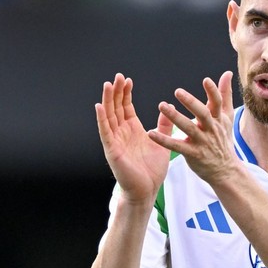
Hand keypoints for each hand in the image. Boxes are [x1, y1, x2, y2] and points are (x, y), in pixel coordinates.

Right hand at [95, 73, 172, 203]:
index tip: (127, 80)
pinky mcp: (112, 150)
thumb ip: (163, 126)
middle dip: (117, 92)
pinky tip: (99, 106)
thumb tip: (168, 109)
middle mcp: (122, 133)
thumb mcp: (161, 142)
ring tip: (108, 85)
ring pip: (109, 116)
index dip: (126, 93)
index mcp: (133, 130)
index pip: (126, 107)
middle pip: (116, 108)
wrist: (147, 190)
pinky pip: (105, 132)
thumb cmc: (152, 170)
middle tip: (118, 76)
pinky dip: (102, 119)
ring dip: (108, 100)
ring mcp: (115, 141)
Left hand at [147, 71, 236, 186]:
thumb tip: (227, 73)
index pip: (217, 103)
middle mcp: (211, 129)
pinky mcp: (193, 154)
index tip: (206, 80)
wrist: (225, 170)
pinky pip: (176, 147)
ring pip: (188, 129)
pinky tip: (151, 133)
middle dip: (191, 103)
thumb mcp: (226, 118)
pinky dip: (164, 140)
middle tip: (178, 92)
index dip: (213, 92)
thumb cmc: (223, 140)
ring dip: (175, 117)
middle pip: (202, 114)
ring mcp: (202, 142)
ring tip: (162, 105)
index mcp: (218, 119)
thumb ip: (225, 95)